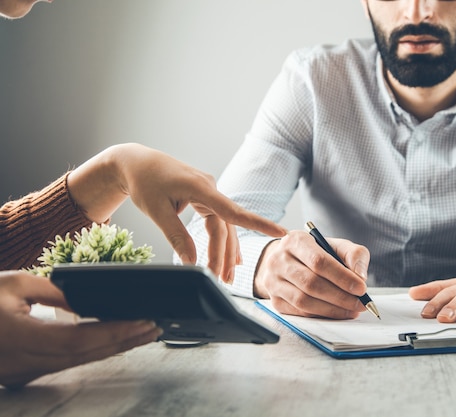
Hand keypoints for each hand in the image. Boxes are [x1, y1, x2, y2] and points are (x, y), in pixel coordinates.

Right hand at [0, 271, 161, 388]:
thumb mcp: (14, 284)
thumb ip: (54, 291)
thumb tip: (87, 295)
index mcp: (23, 338)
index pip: (82, 338)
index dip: (116, 331)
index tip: (144, 321)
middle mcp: (26, 361)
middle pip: (87, 354)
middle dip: (125, 341)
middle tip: (154, 328)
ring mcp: (25, 371)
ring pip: (79, 362)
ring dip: (112, 348)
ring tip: (142, 335)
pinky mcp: (24, 372)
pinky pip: (66, 363)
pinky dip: (93, 352)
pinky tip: (110, 343)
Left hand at [68, 143, 286, 279]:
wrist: (135, 162)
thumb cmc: (144, 182)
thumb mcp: (157, 211)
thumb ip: (177, 236)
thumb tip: (191, 262)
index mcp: (201, 188)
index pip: (234, 211)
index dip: (258, 224)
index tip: (281, 232)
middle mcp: (210, 188)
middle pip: (225, 227)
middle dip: (225, 255)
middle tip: (223, 281)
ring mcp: (208, 191)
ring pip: (223, 225)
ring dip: (225, 250)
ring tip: (228, 275)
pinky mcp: (203, 195)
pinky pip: (218, 219)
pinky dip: (222, 238)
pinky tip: (231, 255)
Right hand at [254, 231, 369, 318]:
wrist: (286, 260)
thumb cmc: (316, 253)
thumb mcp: (336, 245)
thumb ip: (354, 255)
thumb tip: (360, 276)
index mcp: (295, 241)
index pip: (319, 262)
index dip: (342, 277)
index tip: (361, 288)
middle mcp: (279, 260)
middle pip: (311, 283)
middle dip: (340, 296)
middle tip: (360, 303)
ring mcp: (273, 282)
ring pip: (304, 301)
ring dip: (332, 309)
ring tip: (351, 310)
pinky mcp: (275, 300)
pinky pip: (299, 312)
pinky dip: (321, 314)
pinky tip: (336, 312)